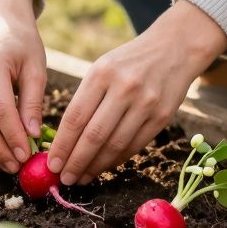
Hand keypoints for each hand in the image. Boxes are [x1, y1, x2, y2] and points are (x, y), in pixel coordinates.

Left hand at [47, 0, 226, 184]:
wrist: (174, 48)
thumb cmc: (129, 62)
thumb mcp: (102, 68)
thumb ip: (85, 100)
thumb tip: (65, 141)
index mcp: (101, 74)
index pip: (75, 117)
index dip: (62, 144)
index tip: (52, 163)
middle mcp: (124, 88)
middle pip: (94, 135)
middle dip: (76, 162)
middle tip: (65, 179)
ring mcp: (146, 103)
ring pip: (115, 145)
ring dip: (96, 166)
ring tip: (82, 177)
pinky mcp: (162, 116)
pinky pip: (135, 146)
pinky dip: (117, 160)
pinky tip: (104, 166)